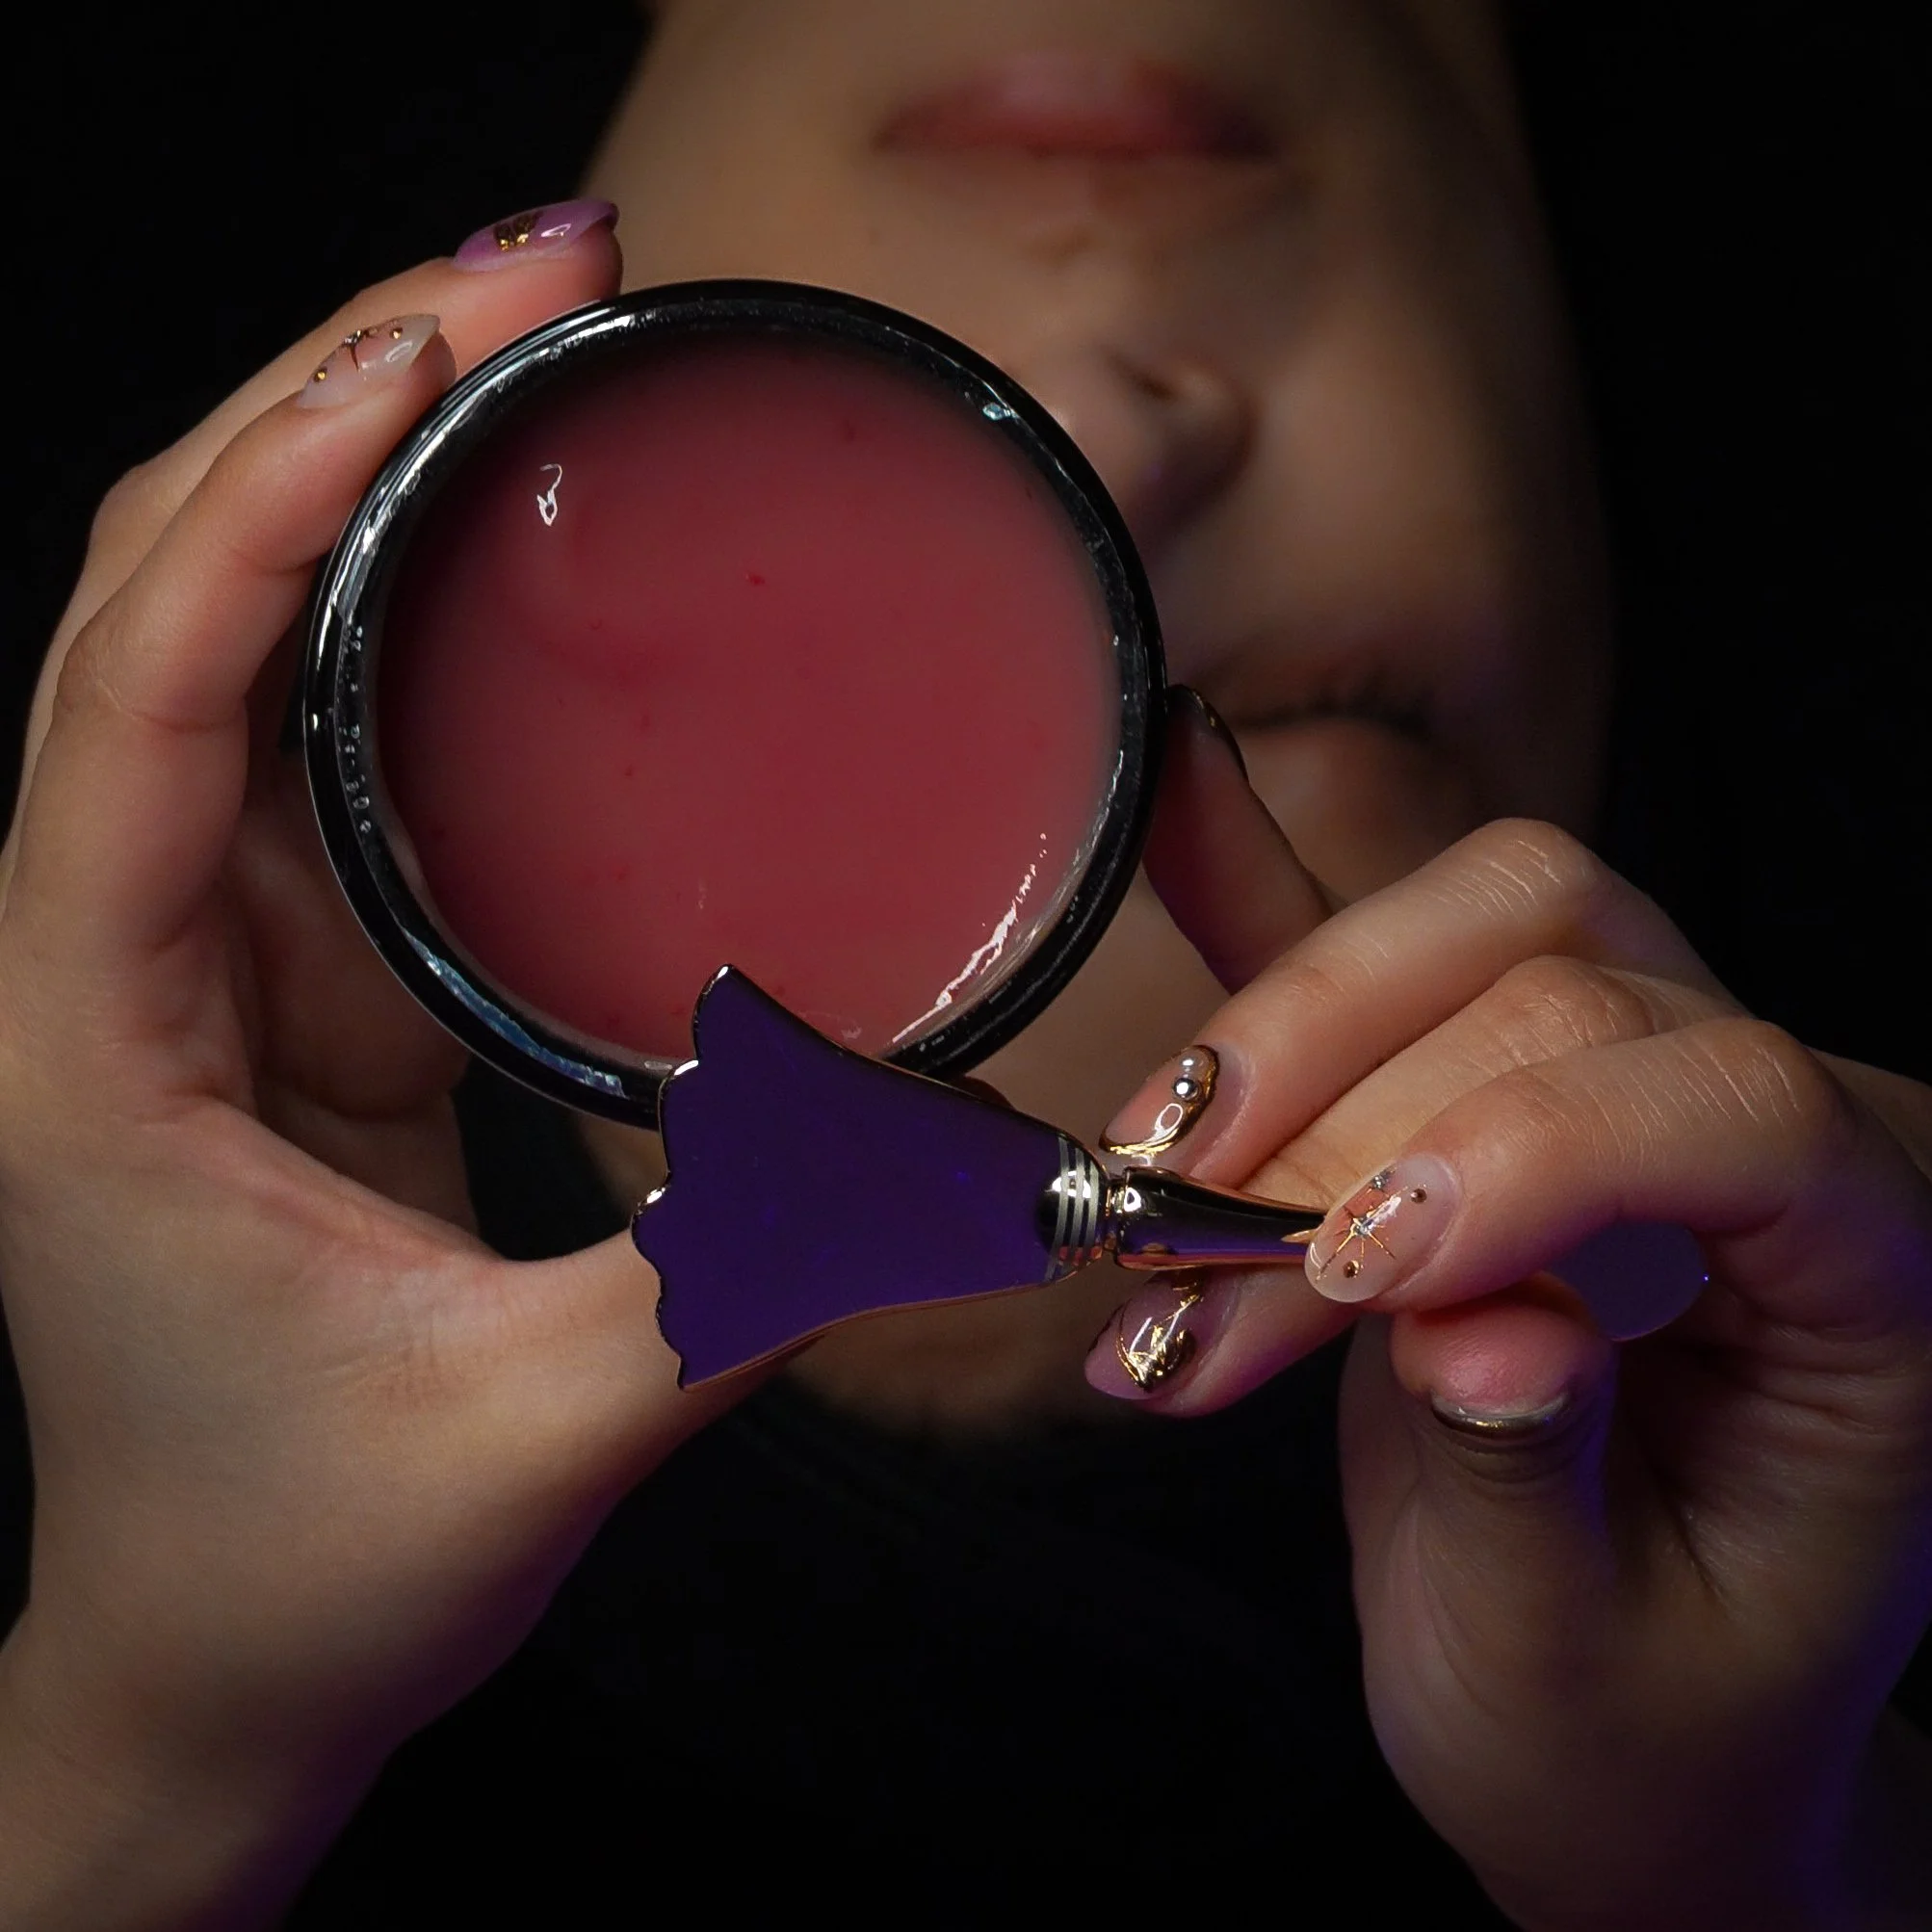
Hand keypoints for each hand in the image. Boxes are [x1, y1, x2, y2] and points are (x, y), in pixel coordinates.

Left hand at [0, 210, 738, 1929]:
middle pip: (159, 601)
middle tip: (520, 282)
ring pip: (220, 647)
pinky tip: (498, 552)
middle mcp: (112, 968)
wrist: (207, 1676)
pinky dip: (385, 613)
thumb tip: (957, 1167)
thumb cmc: (298, 1575)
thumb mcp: (534, 1437)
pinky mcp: (287, 988)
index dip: (263, 503)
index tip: (424, 354)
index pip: (133, 708)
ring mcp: (197, 964)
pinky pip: (308, 747)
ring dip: (349, 478)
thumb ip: (745, 1290)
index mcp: (97, 1057)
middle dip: (323, 407)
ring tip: (516, 351)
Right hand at [1091, 714, 1931, 1928]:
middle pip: (1576, 973)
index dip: (1536, 1150)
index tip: (1357, 1273)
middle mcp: (1775, 1150)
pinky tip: (1188, 807)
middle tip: (1187, 1257)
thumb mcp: (1577, 1665)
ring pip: (1483, 918)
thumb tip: (1469, 1322)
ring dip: (1289, 1030)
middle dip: (1354, 1107)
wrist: (1615, 1739)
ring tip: (1151, 1181)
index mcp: (1878, 1292)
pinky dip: (1272, 889)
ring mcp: (1629, 1098)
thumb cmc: (1631, 1733)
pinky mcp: (1487, 1103)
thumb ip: (1528, 1486)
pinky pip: (1394, 959)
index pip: (1742, 1110)